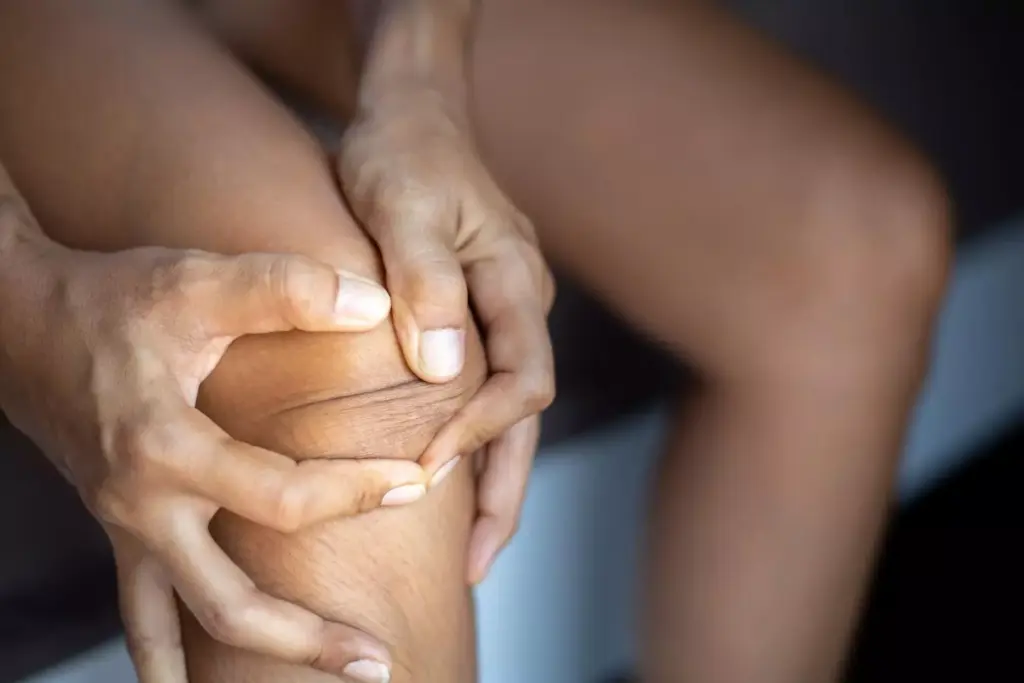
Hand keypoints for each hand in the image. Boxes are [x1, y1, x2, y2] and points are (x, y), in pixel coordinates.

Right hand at [0, 200, 424, 682]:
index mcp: (165, 450)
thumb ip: (286, 289)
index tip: (421, 480)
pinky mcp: (123, 534)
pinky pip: (146, 616)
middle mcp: (143, 508)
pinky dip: (173, 659)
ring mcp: (127, 532)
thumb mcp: (196, 282)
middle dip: (309, 641)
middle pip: (231, 609)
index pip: (281, 498)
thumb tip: (377, 304)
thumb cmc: (110, 302)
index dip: (358, 493)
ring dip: (253, 664)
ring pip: (186, 630)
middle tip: (381, 661)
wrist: (21, 326)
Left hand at [338, 90, 555, 582]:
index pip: (522, 378)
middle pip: (527, 415)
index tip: (428, 463)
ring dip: (491, 478)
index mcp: (514, 282)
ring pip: (509, 414)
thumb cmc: (402, 151)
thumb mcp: (400, 205)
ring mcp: (500, 315)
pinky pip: (483, 392)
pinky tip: (445, 477)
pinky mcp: (474, 319)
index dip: (481, 428)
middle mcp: (518, 306)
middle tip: (475, 563)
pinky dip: (470, 442)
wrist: (409, 114)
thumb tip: (442, 373)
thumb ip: (424, 282)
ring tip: (470, 551)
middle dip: (505, 489)